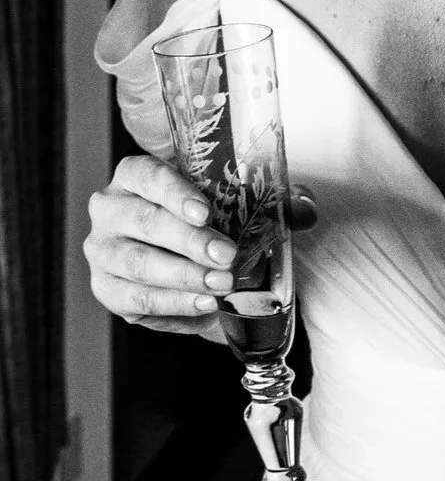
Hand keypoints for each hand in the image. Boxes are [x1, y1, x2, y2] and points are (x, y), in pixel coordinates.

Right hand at [84, 155, 316, 339]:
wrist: (191, 264)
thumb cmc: (211, 221)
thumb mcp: (243, 204)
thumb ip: (276, 201)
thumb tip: (305, 210)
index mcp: (135, 176)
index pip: (146, 175)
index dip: (174, 193)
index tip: (205, 212)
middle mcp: (110, 210)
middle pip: (144, 223)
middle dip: (190, 242)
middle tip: (227, 257)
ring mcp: (103, 252)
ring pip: (138, 265)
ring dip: (183, 277)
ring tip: (220, 286)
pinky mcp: (107, 290)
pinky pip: (136, 301)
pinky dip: (173, 304)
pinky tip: (203, 305)